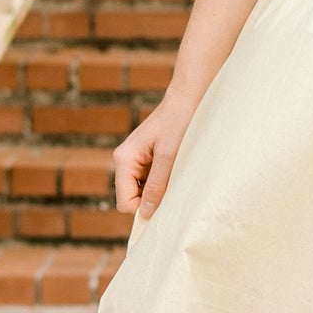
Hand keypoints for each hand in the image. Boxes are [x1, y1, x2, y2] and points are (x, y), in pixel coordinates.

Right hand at [112, 99, 192, 217]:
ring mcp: (135, 161)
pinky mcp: (147, 160)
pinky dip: (163, 183)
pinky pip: (151, 182)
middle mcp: (125, 161)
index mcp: (124, 159)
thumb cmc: (179, 123)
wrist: (189, 99)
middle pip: (131, 199)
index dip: (142, 209)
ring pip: (142, 192)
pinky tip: (176, 171)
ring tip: (176, 176)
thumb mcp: (169, 156)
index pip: (125, 202)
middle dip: (151, 200)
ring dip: (159, 191)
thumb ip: (156, 185)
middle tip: (174, 188)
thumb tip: (145, 213)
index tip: (166, 205)